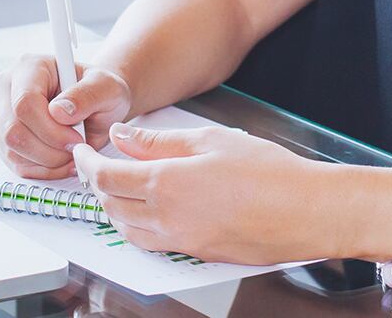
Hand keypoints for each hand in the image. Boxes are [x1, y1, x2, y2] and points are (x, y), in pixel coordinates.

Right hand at [0, 54, 132, 179]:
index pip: (24, 102)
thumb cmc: (101, 91)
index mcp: (31, 67)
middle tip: (76, 148)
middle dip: (50, 149)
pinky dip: (43, 169)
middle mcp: (9, 88)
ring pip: (12, 150)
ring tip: (72, 153)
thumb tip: (59, 111)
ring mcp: (3, 115)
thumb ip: (87, 95)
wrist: (98, 105)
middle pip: (13, 131)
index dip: (50, 129)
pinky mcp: (4, 139)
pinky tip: (62, 160)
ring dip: (48, 161)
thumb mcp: (107, 87)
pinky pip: (16, 164)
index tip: (77, 138)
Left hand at [72, 124, 329, 264]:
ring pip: (127, 231)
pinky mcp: (198, 254)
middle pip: (110, 206)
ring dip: (114, 209)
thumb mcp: (210, 140)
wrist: (308, 211)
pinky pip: (153, 243)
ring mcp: (182, 242)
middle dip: (96, 185)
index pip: (106, 178)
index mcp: (166, 185)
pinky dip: (138, 226)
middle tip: (96, 165)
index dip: (86, 164)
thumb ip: (159, 141)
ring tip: (120, 186)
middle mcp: (168, 219)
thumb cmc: (270, 173)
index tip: (82, 152)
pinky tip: (151, 208)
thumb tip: (123, 136)